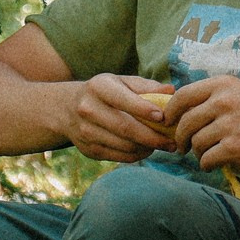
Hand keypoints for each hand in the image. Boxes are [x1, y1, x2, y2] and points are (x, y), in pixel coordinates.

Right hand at [61, 73, 178, 162]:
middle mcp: (88, 109)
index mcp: (98, 88)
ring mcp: (86, 132)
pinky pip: (119, 157)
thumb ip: (146, 86)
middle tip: (173, 142)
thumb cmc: (105, 92)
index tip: (164, 118)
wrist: (67, 109)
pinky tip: (146, 148)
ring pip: (124, 145)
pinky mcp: (89, 150)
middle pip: (125, 128)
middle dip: (153, 137)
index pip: (123, 100)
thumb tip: (171, 92)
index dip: (144, 110)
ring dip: (148, 148)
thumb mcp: (121, 82)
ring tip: (162, 144)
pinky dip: (137, 155)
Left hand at [163, 76, 239, 170]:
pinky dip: (208, 164)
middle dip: (181, 137)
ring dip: (198, 152)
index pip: (182, 96)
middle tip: (183, 146)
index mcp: (222, 85)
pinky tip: (216, 163)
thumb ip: (213, 98)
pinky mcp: (234, 146)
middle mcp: (223, 101)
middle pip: (185, 123)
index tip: (168, 121)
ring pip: (196, 143)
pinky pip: (207, 159)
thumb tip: (181, 113)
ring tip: (208, 153)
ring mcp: (228, 124)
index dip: (171, 111)